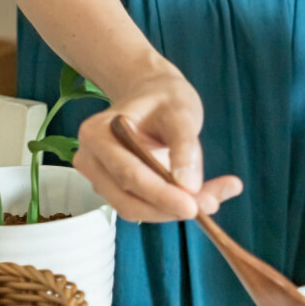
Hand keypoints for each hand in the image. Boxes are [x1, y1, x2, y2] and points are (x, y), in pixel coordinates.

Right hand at [73, 68, 242, 221]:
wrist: (153, 95)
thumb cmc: (163, 99)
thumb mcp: (181, 112)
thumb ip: (185, 146)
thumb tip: (189, 186)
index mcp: (97, 134)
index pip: (129, 174)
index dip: (161, 195)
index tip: (193, 207)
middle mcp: (91, 160)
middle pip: (128, 200)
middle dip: (170, 208)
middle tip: (211, 203)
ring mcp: (101, 178)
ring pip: (137, 209)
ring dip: (174, 210)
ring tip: (213, 197)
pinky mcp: (117, 190)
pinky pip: (145, 206)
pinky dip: (173, 207)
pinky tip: (202, 196)